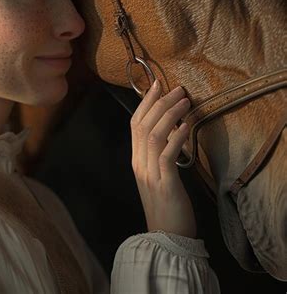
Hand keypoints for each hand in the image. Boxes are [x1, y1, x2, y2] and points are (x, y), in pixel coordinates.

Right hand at [130, 79, 196, 237]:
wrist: (166, 236)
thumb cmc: (166, 204)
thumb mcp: (158, 175)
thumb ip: (160, 153)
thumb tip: (171, 128)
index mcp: (136, 159)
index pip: (135, 124)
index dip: (145, 102)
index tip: (157, 85)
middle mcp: (139, 163)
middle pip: (143, 124)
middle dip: (159, 102)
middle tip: (177, 89)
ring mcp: (149, 173)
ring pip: (153, 135)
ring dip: (169, 115)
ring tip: (184, 102)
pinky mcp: (163, 183)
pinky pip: (166, 155)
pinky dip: (176, 138)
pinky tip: (186, 127)